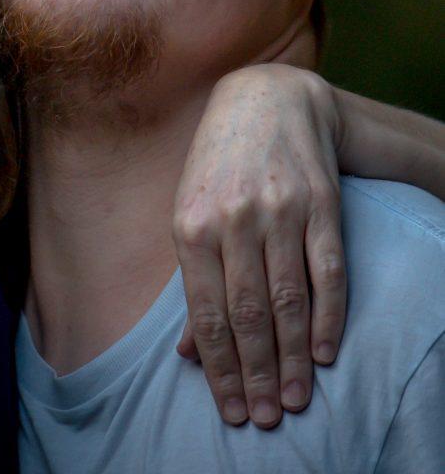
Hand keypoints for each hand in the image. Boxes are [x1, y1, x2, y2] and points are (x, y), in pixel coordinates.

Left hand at [172, 64, 345, 428]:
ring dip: (294, 357)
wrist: (265, 100)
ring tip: (296, 399)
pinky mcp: (321, 204)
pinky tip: (327, 353)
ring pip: (289, 299)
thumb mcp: (189, 212)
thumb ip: (192, 281)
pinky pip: (328, 271)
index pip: (207, 312)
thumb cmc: (216, 165)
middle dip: (257, 373)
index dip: (220, 367)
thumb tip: (187, 352)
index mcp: (190, 224)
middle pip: (248, 314)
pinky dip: (329, 317)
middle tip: (266, 417)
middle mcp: (234, 219)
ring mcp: (280, 211)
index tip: (232, 409)